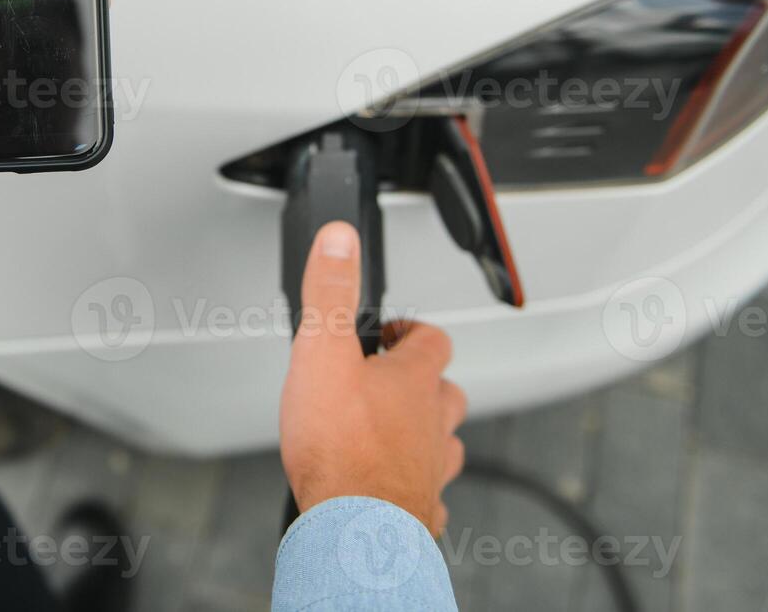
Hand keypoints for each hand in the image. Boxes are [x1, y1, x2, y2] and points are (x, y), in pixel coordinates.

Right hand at [279, 221, 466, 534]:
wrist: (355, 528)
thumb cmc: (340, 447)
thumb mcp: (322, 351)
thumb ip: (331, 292)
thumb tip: (340, 238)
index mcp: (413, 380)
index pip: (432, 339)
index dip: (412, 332)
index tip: (390, 333)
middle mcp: (431, 422)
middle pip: (445, 392)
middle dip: (422, 383)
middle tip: (389, 380)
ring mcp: (429, 467)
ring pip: (442, 442)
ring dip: (423, 432)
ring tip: (392, 432)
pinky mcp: (418, 508)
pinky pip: (427, 493)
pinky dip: (412, 485)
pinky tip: (389, 487)